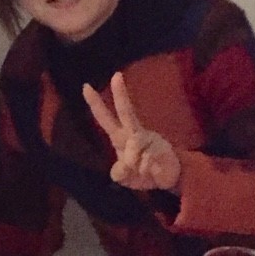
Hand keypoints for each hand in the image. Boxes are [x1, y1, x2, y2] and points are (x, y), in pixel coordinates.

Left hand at [83, 72, 180, 191]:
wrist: (168, 179)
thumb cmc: (143, 174)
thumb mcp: (125, 177)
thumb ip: (119, 173)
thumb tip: (122, 165)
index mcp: (121, 137)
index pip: (106, 118)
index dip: (96, 104)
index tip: (86, 87)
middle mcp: (134, 133)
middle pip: (126, 111)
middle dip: (121, 94)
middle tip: (116, 75)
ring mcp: (149, 138)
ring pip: (134, 145)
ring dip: (134, 163)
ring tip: (142, 172)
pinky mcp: (161, 146)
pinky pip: (146, 160)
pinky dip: (146, 171)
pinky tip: (152, 172)